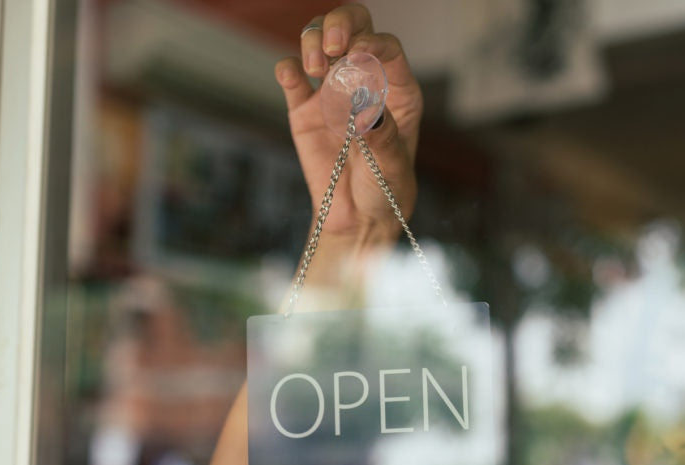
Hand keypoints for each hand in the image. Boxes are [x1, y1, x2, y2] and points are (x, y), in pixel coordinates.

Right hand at [275, 5, 421, 247]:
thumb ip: (382, 136)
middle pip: (354, 27)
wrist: (357, 220)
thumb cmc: (386, 192)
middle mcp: (365, 81)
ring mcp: (332, 92)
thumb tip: (365, 105)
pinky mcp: (303, 109)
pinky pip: (291, 77)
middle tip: (334, 45)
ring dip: (313, 41)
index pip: (387, 48)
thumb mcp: (393, 167)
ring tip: (315, 68)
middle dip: (341, 23)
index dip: (372, 42)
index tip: (357, 54)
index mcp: (397, 90)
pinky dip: (287, 68)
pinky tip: (292, 76)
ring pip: (320, 42)